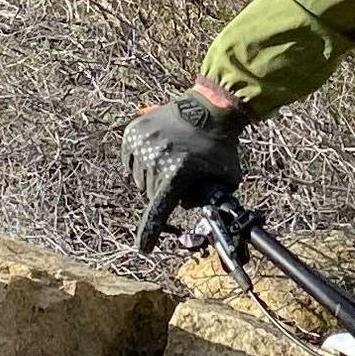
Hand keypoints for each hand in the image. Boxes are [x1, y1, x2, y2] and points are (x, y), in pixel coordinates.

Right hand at [123, 80, 247, 249]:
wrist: (210, 107)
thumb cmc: (220, 145)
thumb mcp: (225, 178)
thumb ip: (209, 200)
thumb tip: (195, 215)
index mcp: (178, 171)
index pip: (159, 208)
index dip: (151, 231)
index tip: (143, 247)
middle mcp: (156, 157)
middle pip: (150, 194)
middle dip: (163, 193)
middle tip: (180, 179)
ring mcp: (142, 142)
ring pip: (139, 179)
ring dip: (152, 178)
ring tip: (172, 161)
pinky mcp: (133, 132)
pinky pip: (129, 161)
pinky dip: (140, 162)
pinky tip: (158, 153)